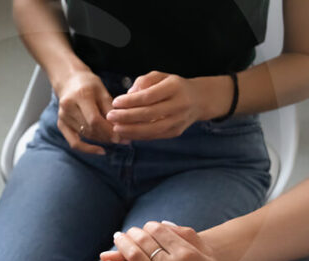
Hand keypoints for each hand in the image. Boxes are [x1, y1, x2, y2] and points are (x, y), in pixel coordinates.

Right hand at [52, 67, 116, 153]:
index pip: (94, 119)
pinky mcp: (61, 125)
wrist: (69, 81)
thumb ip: (110, 108)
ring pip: (86, 135)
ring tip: (115, 140)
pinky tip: (100, 150)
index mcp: (80, 96)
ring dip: (102, 140)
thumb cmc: (88, 84)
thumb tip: (121, 126)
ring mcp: (63, 117)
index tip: (122, 136)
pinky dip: (87, 149)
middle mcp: (68, 107)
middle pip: (90, 129)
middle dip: (108, 136)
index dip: (108, 130)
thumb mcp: (102, 90)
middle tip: (123, 140)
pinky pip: (74, 143)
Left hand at [107, 72, 231, 140]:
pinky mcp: (176, 132)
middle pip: (149, 114)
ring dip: (131, 130)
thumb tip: (129, 94)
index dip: (130, 101)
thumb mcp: (161, 76)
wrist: (198, 100)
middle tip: (110, 116)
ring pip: (152, 129)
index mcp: (175, 87)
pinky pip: (154, 136)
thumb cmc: (173, 86)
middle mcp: (180, 104)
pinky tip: (126, 133)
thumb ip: (144, 81)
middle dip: (127, 117)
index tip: (115, 102)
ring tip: (115, 128)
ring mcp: (179, 120)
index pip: (149, 96)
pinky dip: (138, 136)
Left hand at [107, 222, 241, 260]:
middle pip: (142, 243)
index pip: (157, 231)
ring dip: (123, 248)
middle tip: (125, 233)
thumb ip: (186, 235)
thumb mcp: (208, 254)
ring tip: (120, 243)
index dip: (148, 227)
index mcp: (186, 254)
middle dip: (131, 235)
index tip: (145, 228)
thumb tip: (161, 223)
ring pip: (134, 259)